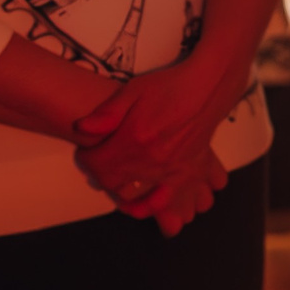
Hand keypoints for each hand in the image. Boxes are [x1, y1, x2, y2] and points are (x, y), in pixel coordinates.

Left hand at [72, 54, 231, 230]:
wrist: (207, 89)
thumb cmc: (170, 87)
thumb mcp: (133, 90)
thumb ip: (107, 112)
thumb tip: (82, 128)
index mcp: (133, 138)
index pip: (97, 165)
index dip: (86, 160)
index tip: (86, 152)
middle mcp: (149, 159)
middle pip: (112, 183)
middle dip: (100, 175)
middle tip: (99, 162)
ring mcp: (168, 169)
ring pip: (134, 194)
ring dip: (120, 189)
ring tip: (118, 178)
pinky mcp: (183, 173)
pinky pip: (162, 198)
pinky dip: (149, 202)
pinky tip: (145, 195)